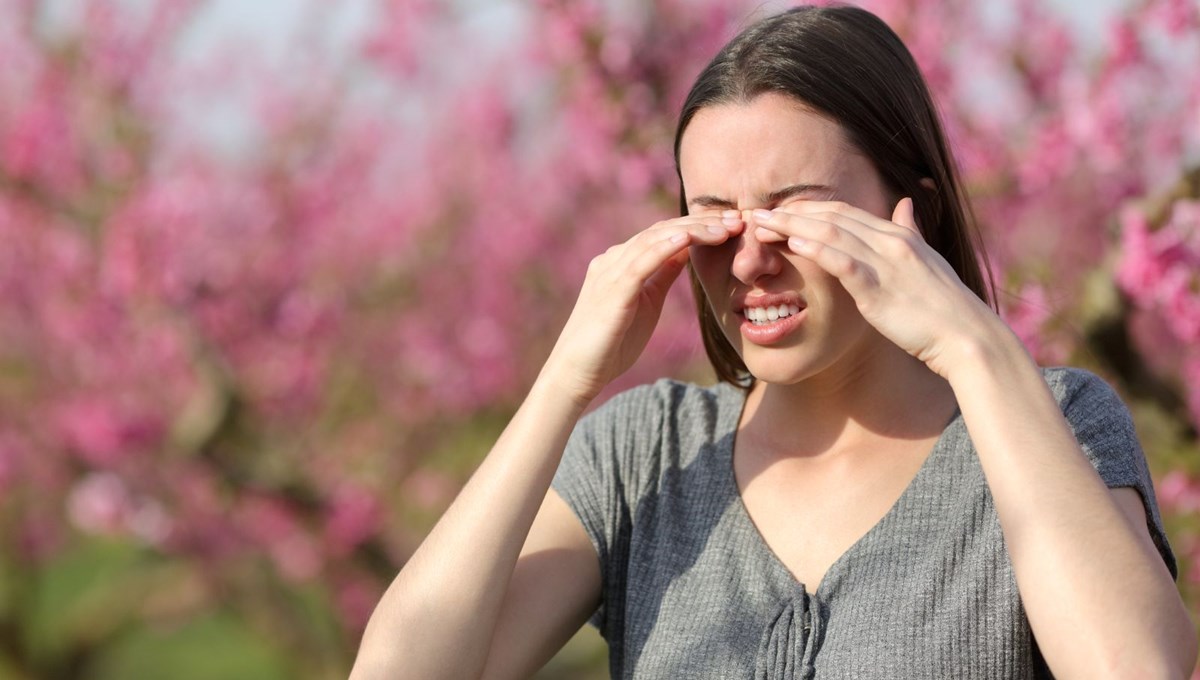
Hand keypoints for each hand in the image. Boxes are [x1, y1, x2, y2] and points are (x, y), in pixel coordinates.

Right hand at [541, 212, 742, 405]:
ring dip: (692, 232)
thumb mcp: (646, 302)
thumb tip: (686, 251)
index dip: (699, 227)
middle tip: (738, 218)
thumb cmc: (611, 343)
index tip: (732, 226)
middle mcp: (614, 260)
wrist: (577, 372)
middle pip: (662, 231)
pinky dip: (663, 248)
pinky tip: (687, 240)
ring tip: (723, 228)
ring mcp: (610, 273)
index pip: (664, 235)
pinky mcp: (611, 292)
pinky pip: (639, 263)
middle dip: (702, 223)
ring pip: (654, 241)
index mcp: (622, 262)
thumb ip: (662, 275)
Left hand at [749, 199, 1005, 378]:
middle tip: (754, 213)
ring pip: (832, 233)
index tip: (777, 210)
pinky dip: (817, 249)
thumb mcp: (927, 261)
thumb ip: (911, 231)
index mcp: (898, 236)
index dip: (808, 209)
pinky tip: (792, 243)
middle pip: (831, 216)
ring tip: (760, 225)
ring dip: (792, 225)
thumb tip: (906, 202)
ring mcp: (886, 263)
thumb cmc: (944, 307)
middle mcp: (890, 242)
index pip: (844, 212)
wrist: (966, 337)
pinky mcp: (879, 288)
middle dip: (790, 212)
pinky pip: (844, 262)